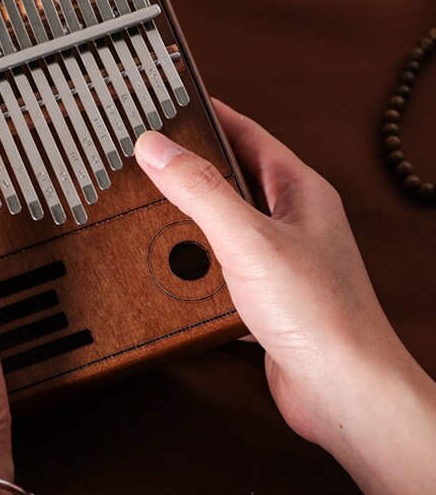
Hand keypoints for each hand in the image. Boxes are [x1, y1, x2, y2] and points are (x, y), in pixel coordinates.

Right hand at [135, 99, 435, 494]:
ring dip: (191, 216)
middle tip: (150, 151)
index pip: (247, 133)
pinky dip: (196, 261)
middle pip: (234, 176)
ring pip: (226, 222)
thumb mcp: (248, 238)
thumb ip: (200, 189)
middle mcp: (291, 221)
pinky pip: (222, 265)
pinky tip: (172, 267)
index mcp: (298, 192)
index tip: (173, 100)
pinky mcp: (265, 297)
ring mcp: (279, 259)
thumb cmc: (320, 315)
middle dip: (193, 163)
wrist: (344, 394)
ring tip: (151, 205)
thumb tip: (155, 145)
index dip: (209, 114)